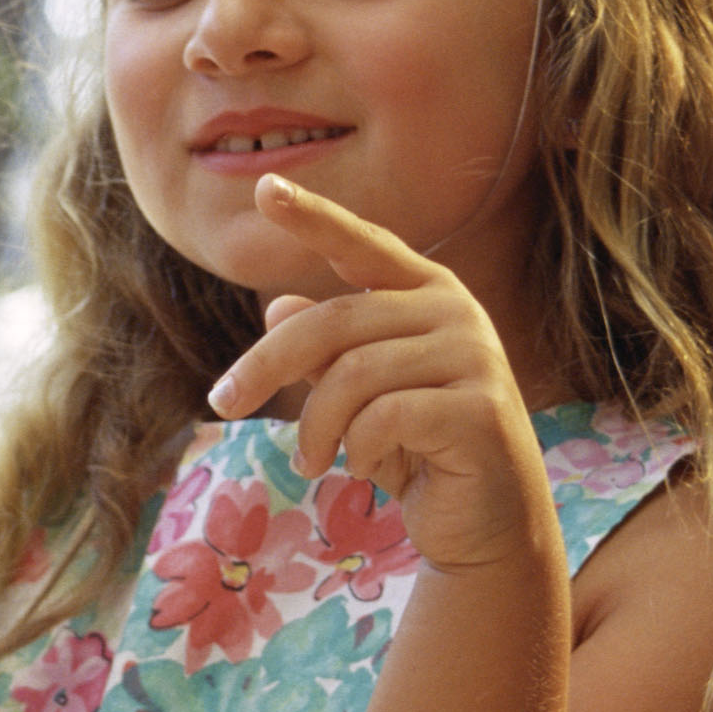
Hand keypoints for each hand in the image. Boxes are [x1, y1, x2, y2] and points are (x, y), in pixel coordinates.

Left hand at [208, 176, 544, 576]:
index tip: (264, 188)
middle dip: (266, 367)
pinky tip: (369, 470)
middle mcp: (456, 311)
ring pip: (352, 376)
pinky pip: (384, 418)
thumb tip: (278, 305)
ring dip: (317, 427)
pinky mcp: (480, 409)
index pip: (363, 244)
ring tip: (313, 461)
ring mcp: (475, 356)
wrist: (489, 523)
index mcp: (427, 292)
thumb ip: (329, 350)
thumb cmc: (420, 450)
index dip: (314, 216)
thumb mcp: (362, 397)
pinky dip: (359, 451)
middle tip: (223, 404)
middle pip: (333, 322)